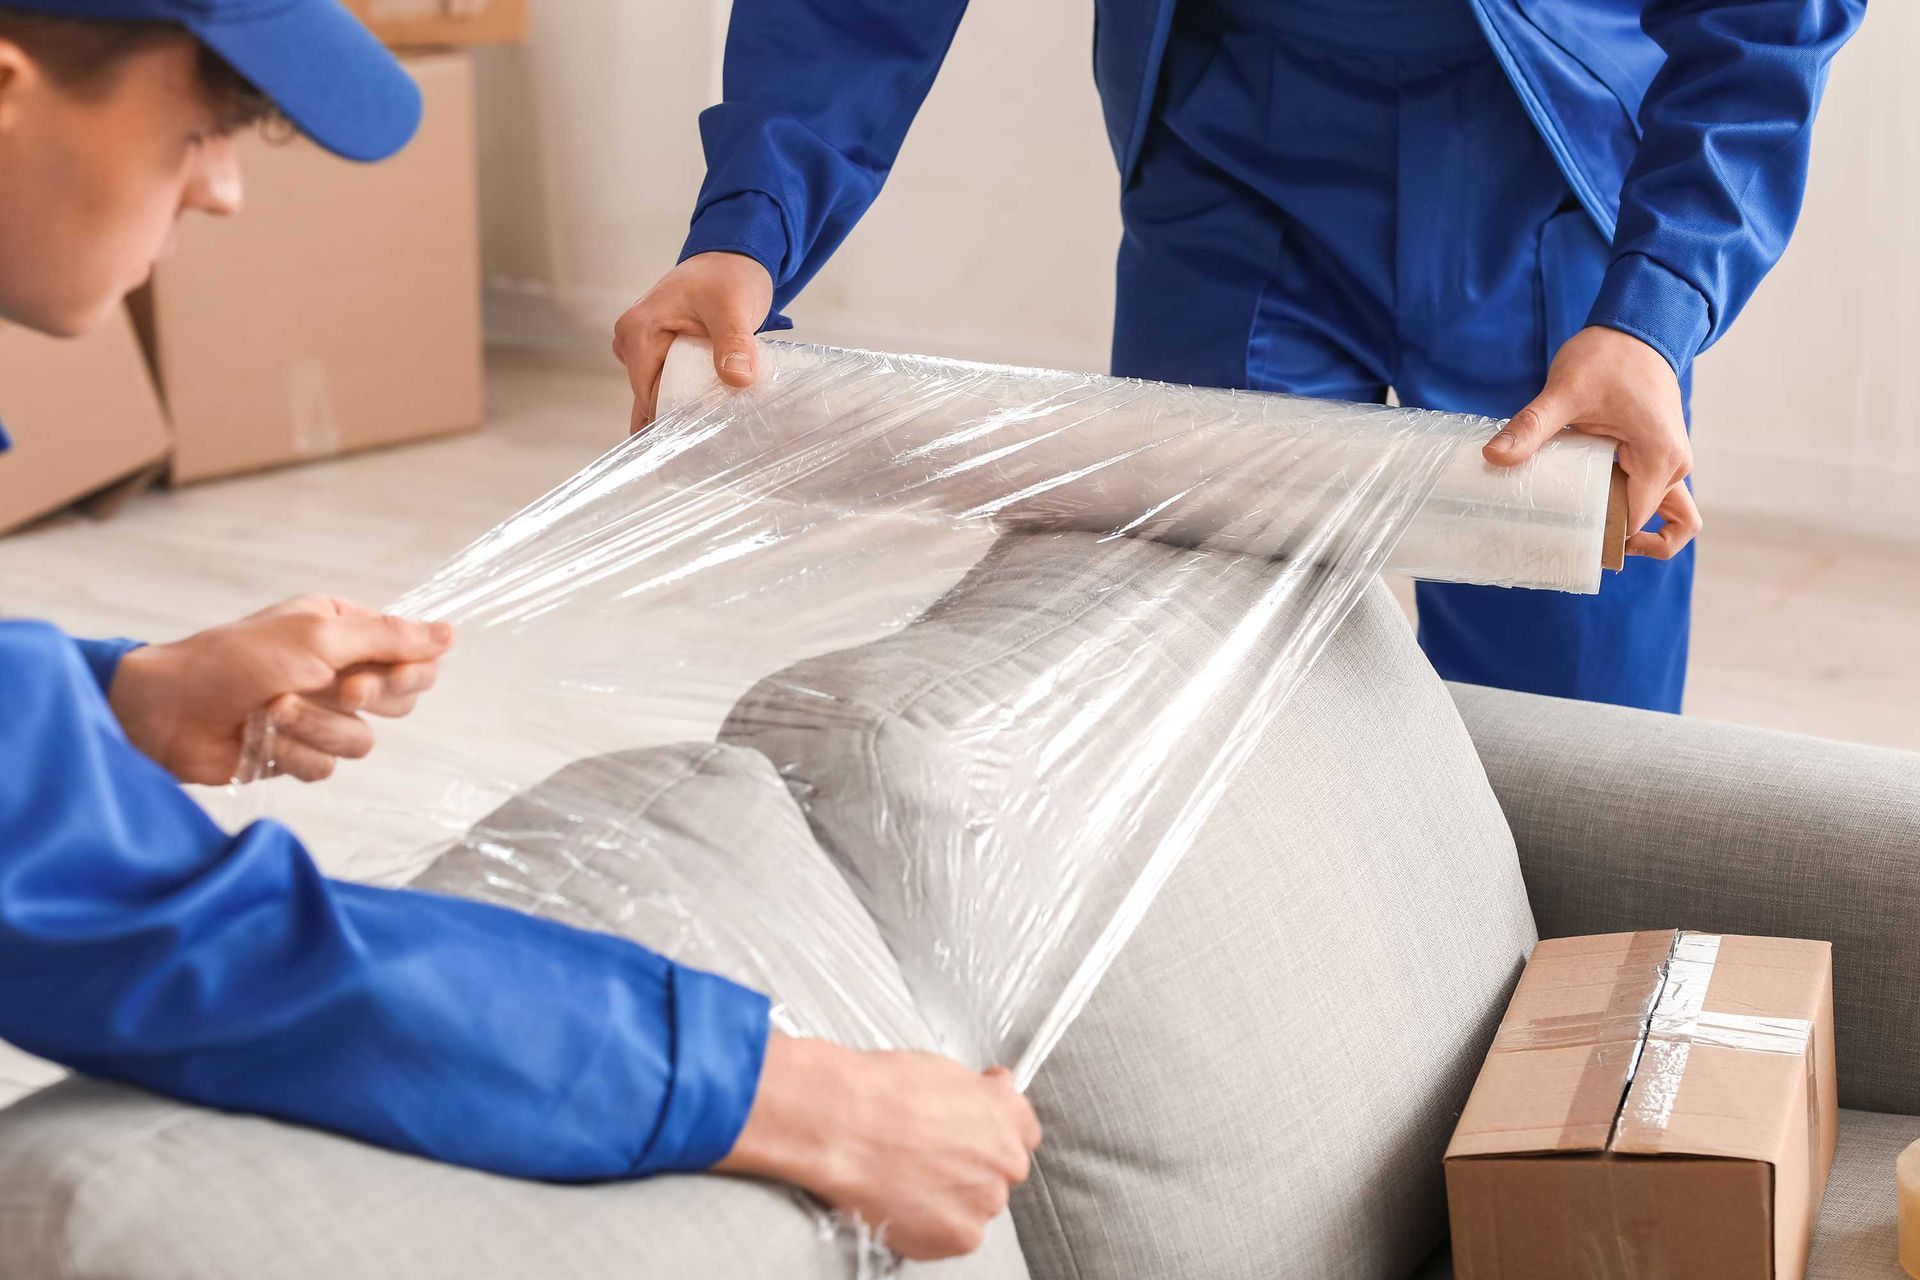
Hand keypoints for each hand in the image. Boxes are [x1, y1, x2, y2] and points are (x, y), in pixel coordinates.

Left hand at [108, 596, 452, 785]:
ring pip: (362, 740)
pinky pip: (327, 767)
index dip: (407, 673)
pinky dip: (293, 754)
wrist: (170, 711)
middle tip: (336, 690)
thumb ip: (389, 637)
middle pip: (399, 701)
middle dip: (360, 701)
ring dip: (316, 727)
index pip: (413, 657)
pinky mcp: (298, 753)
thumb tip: (450, 633)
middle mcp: (338, 670)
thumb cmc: (237, 659)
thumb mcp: (318, 636)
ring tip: (273, 711)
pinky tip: (262, 739)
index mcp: (345, 630)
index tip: (384, 676)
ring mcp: (319, 715)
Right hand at [611, 251, 774, 433]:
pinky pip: (669, 386)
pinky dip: (686, 401)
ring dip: (684, 414)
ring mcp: (643, 349)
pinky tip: (705, 422)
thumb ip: (733, 342)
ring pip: (660, 395)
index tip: (703, 439)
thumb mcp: (733, 307)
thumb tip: (738, 378)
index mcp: (637, 331)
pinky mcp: (659, 354)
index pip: (649, 394)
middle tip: (708, 449)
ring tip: (709, 441)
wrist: (732, 259)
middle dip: (678, 421)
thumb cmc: (728, 276)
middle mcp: (631, 342)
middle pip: (652, 398)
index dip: (675, 418)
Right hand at [715, 1035, 1041, 1260]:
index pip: (1023, 1132)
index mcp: (1007, 1113)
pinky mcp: (960, 1236)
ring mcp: (986, 1200)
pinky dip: (932, 1225)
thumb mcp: (942, 1069)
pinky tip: (903, 1200)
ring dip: (953, 1198)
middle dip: (972, 1166)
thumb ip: (979, 1091)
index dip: (992, 1133)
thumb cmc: (880, 1091)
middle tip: (928, 1158)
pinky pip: (954, 1235)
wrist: (841, 1123)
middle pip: (1001, 1171)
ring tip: (907, 1178)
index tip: (973, 1134)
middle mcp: (1007, 1158)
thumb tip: (994, 1090)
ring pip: (977, 1205)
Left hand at [1484, 325, 1701, 559]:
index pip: (1631, 521)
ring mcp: (1671, 462)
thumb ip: (1532, 427)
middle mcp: (1675, 467)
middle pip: (1646, 523)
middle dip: (1610, 537)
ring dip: (1627, 525)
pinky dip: (1627, 504)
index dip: (1597, 536)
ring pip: (1664, 515)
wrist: (1635, 329)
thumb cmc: (1608, 356)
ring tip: (1579, 524)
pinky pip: (1651, 495)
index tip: (1559, 537)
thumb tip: (1493, 456)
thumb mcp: (1564, 392)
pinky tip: (1588, 499)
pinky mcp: (1659, 455)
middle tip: (1560, 534)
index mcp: (1660, 459)